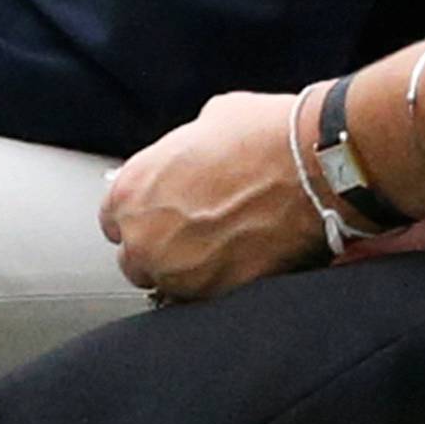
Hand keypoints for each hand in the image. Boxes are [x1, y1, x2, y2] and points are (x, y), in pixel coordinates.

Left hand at [99, 89, 325, 302]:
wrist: (311, 166)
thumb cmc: (261, 134)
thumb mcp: (205, 123)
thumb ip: (180, 155)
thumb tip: (188, 163)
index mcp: (132, 191)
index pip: (112, 221)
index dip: (141, 216)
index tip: (161, 215)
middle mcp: (143, 238)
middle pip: (136, 260)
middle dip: (160, 249)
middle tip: (196, 233)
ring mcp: (178, 273)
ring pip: (170, 286)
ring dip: (189, 271)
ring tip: (224, 250)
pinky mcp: (215, 296)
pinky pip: (206, 299)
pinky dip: (220, 284)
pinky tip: (244, 261)